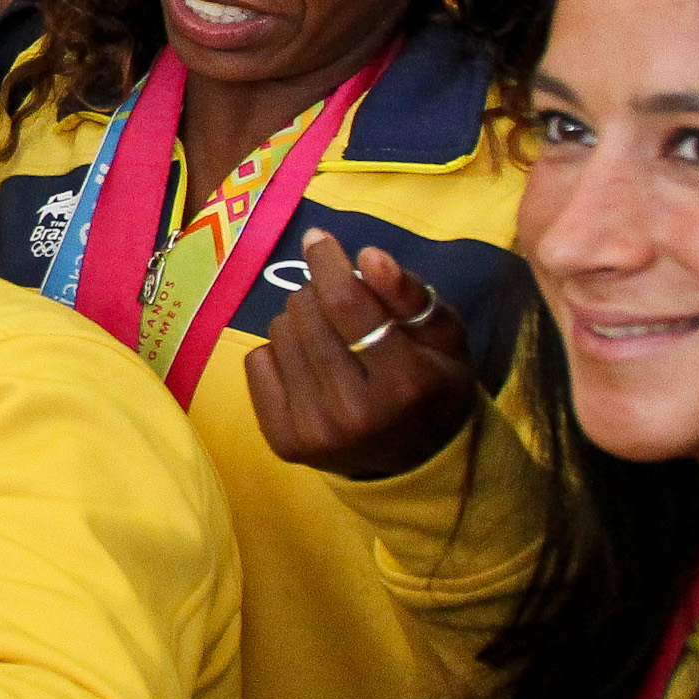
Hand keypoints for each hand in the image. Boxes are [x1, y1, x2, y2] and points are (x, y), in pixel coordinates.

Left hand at [248, 231, 478, 479]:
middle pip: (306, 312)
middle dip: (320, 294)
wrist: (415, 461)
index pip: (345, 303)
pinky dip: (278, 354)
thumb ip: (408, 293)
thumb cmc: (432, 384)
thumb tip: (367, 255)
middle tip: (341, 309)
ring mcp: (315, 431)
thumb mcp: (442, 335)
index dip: (327, 262)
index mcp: (406, 382)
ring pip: (279, 332)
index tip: (318, 238)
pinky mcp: (283, 441)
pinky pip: (256, 362)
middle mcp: (356, 411)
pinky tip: (309, 370)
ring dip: (300, 323)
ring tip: (331, 343)